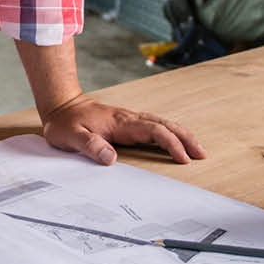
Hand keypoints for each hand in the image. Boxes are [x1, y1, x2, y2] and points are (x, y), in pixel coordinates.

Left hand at [41, 96, 205, 165]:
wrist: (62, 105)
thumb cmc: (65, 122)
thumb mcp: (71, 136)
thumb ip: (90, 145)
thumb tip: (110, 158)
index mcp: (120, 122)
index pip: (153, 130)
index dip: (170, 143)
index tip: (183, 157)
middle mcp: (129, 118)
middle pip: (165, 124)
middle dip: (185, 138)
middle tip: (202, 154)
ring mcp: (130, 120)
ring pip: (162, 124)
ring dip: (181, 134)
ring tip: (197, 149)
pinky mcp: (128, 123)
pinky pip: (154, 126)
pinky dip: (170, 133)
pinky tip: (176, 140)